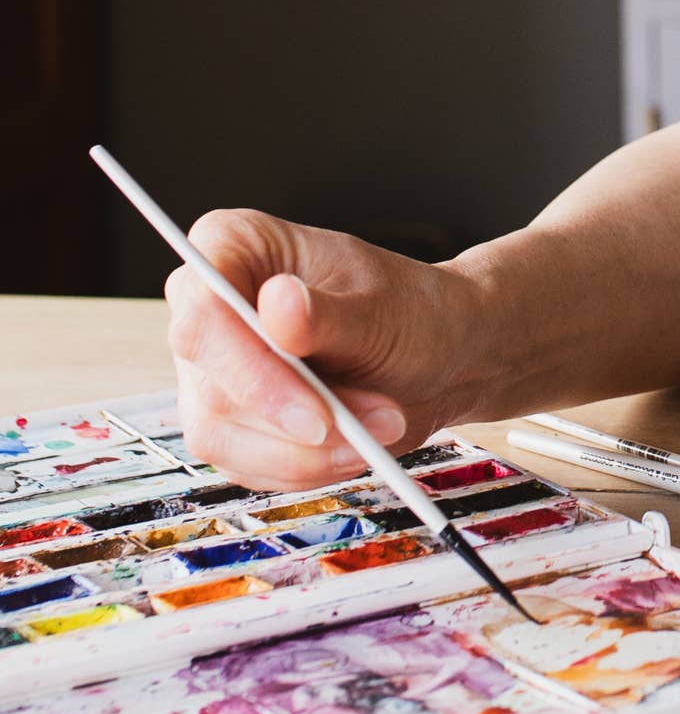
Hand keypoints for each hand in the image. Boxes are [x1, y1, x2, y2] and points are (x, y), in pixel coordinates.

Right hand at [166, 211, 480, 491]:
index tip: (314, 412)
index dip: (249, 368)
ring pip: (222, 435)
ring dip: (309, 451)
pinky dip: (306, 466)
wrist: (441, 357)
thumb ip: (326, 314)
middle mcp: (209, 309)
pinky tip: (356, 445)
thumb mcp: (382, 308)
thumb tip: (277, 303)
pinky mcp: (230, 421)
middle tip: (377, 423)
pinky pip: (245, 464)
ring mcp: (213, 370)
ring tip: (384, 426)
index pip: (204, 309)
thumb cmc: (411, 312)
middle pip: (211, 384)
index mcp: (234, 246)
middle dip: (297, 419)